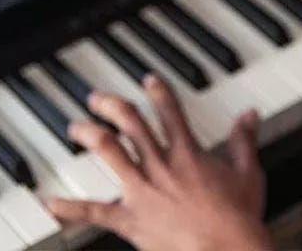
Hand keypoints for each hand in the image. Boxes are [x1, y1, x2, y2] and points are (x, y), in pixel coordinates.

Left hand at [47, 74, 270, 250]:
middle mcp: (161, 165)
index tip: (148, 81)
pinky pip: (95, 212)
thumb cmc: (238, 219)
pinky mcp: (131, 221)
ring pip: (110, 153)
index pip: (170, 112)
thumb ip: (244, 141)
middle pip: (131, 124)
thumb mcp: (247, 173)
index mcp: (189, 153)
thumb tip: (250, 115)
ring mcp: (143, 191)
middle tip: (98, 99)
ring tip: (76, 128)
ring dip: (90, 136)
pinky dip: (71, 208)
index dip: (158, 92)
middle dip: (111, 106)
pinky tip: (52, 202)